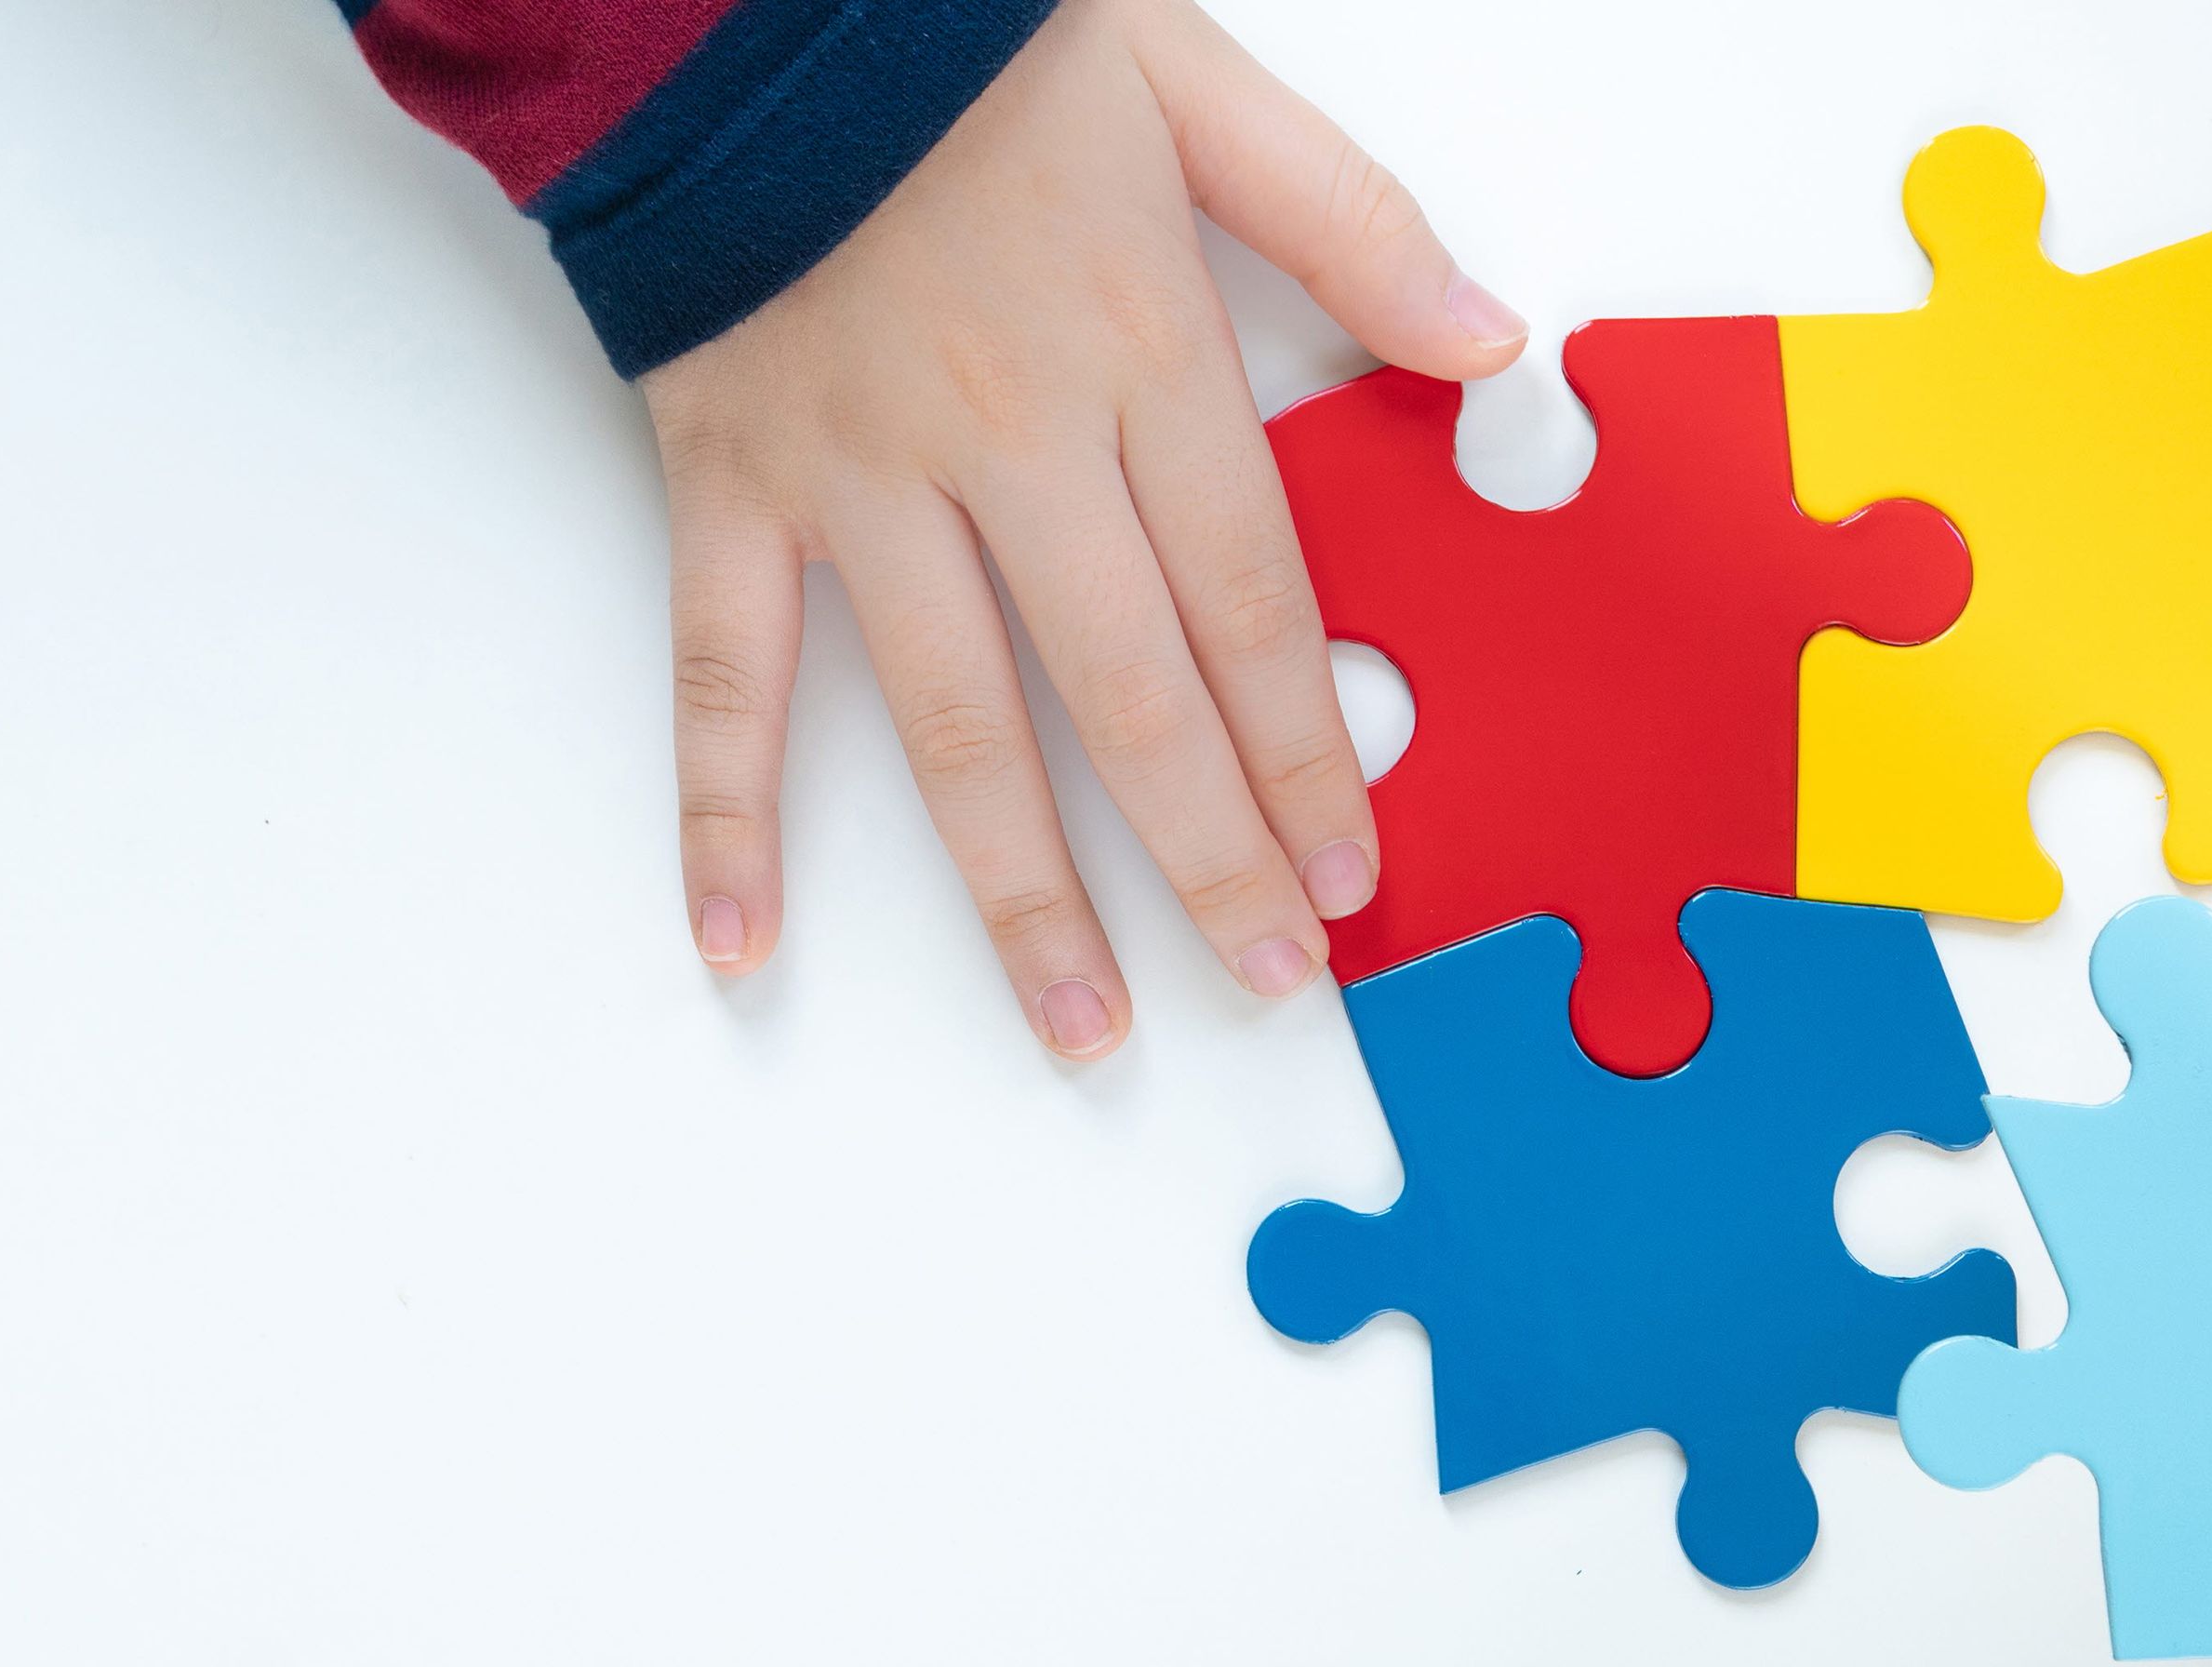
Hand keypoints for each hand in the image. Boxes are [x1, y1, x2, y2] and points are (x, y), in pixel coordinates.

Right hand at [640, 0, 1524, 1055]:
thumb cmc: (959, 32)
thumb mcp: (1195, 82)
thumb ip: (1350, 221)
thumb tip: (1490, 343)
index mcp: (1137, 351)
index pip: (1250, 600)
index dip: (1306, 746)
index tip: (1354, 861)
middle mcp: (1007, 440)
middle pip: (1132, 694)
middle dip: (1211, 853)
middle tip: (1269, 976)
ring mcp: (859, 476)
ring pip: (957, 721)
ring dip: (1023, 891)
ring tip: (1083, 1022)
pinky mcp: (730, 483)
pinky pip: (726, 671)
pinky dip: (720, 809)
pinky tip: (740, 938)